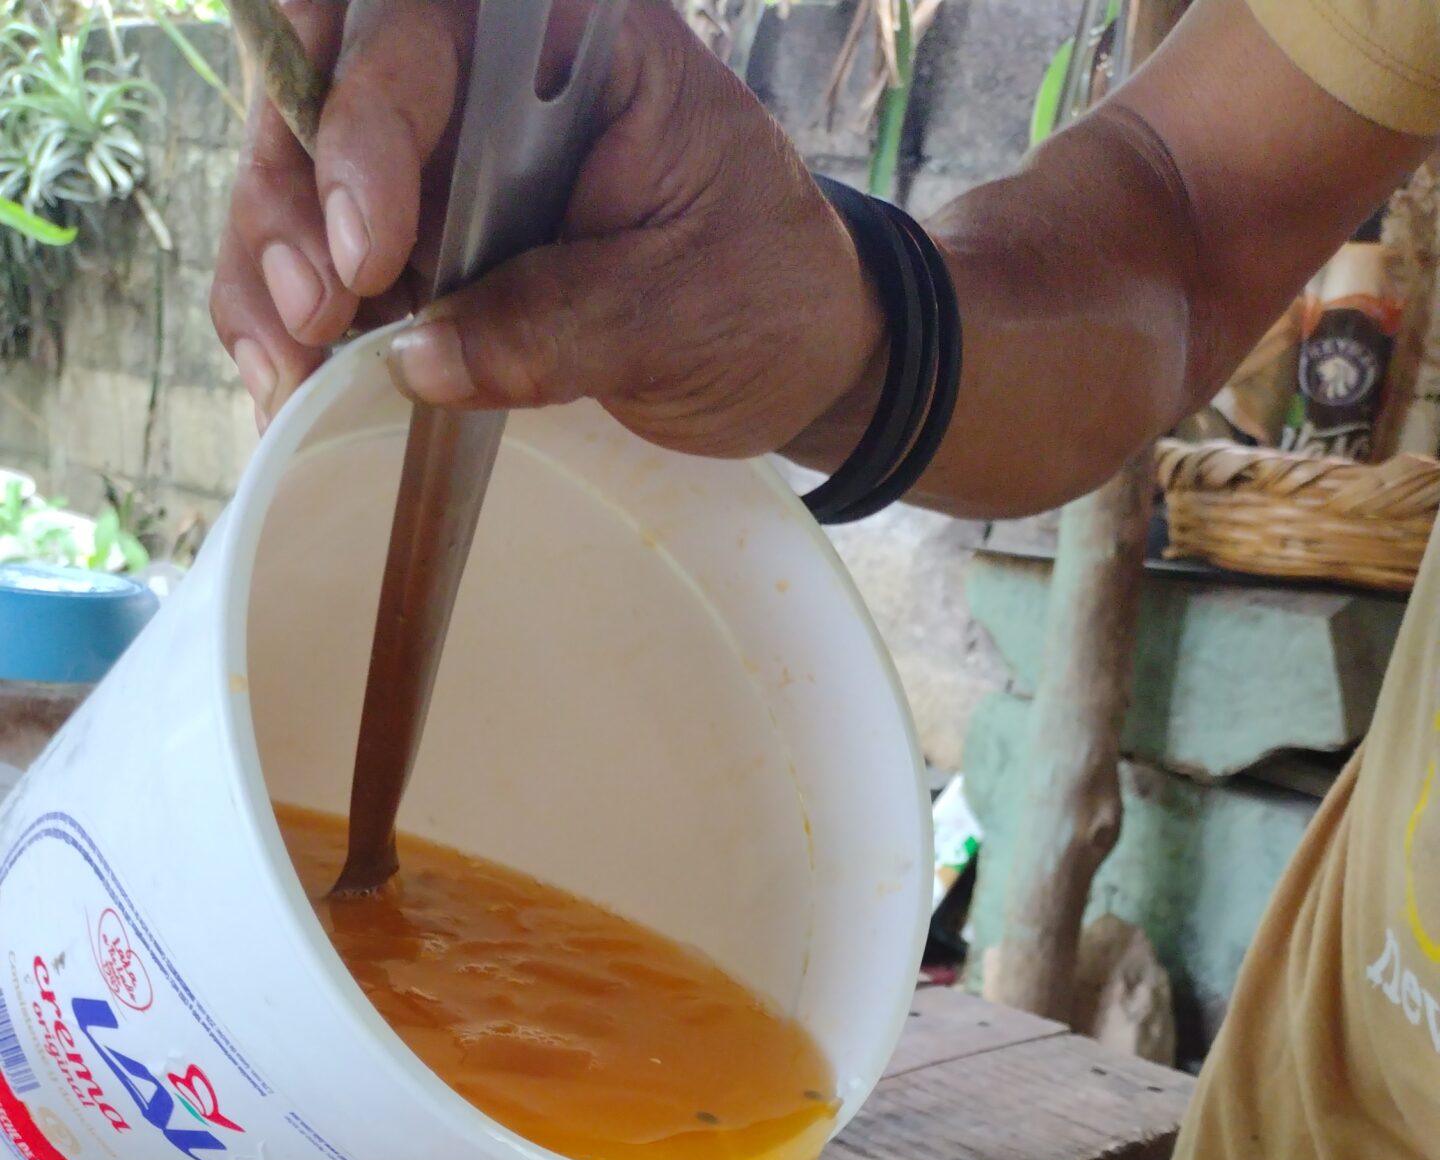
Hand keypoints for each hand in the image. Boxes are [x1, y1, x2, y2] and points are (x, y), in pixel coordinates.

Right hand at [211, 0, 881, 449]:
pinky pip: (321, 251)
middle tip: (310, 314)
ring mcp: (445, 152)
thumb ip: (559, 325)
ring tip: (289, 371)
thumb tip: (418, 359)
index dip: (368, 124)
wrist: (798, 352)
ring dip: (269, 265)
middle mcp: (487, 71)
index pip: (423, 27)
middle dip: (294, 193)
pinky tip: (287, 385)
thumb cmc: (765, 296)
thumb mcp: (684, 312)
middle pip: (329, 77)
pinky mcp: (422, 235)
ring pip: (299, 165)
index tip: (370, 253)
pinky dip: (285, 318)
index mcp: (571, 36)